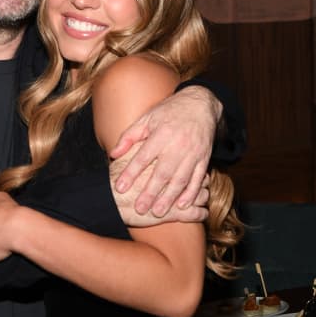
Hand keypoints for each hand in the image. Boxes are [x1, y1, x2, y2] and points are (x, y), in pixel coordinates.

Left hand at [110, 86, 221, 216]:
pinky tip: (183, 205)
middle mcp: (177, 145)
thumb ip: (129, 137)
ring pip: (180, 179)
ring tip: (158, 213)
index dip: (131, 173)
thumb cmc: (169, 112)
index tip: (120, 187)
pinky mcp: (204, 158)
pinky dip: (191, 193)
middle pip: (162, 173)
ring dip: (169, 198)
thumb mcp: (147, 118)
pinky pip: (198, 179)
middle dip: (150, 193)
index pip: (143, 157)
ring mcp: (193, 153)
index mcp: (161, 134)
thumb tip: (113, 154)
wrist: (200, 104)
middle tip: (139, 208)